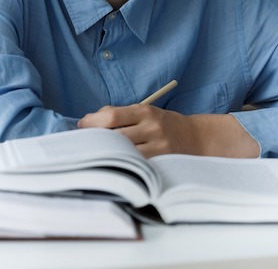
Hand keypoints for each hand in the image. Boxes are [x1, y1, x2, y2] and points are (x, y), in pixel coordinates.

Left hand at [77, 105, 258, 158]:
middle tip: (84, 143)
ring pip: (123, 154)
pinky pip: (135, 167)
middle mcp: (152, 128)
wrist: (197, 138)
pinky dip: (122, 166)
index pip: (110, 116)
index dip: (91, 122)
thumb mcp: (146, 112)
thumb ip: (121, 114)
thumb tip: (89, 121)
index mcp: (145, 111)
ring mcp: (158, 148)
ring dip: (106, 155)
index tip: (81, 126)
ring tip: (97, 155)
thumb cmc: (163, 124)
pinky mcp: (161, 163)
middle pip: (114, 136)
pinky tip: (114, 166)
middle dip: (94, 140)